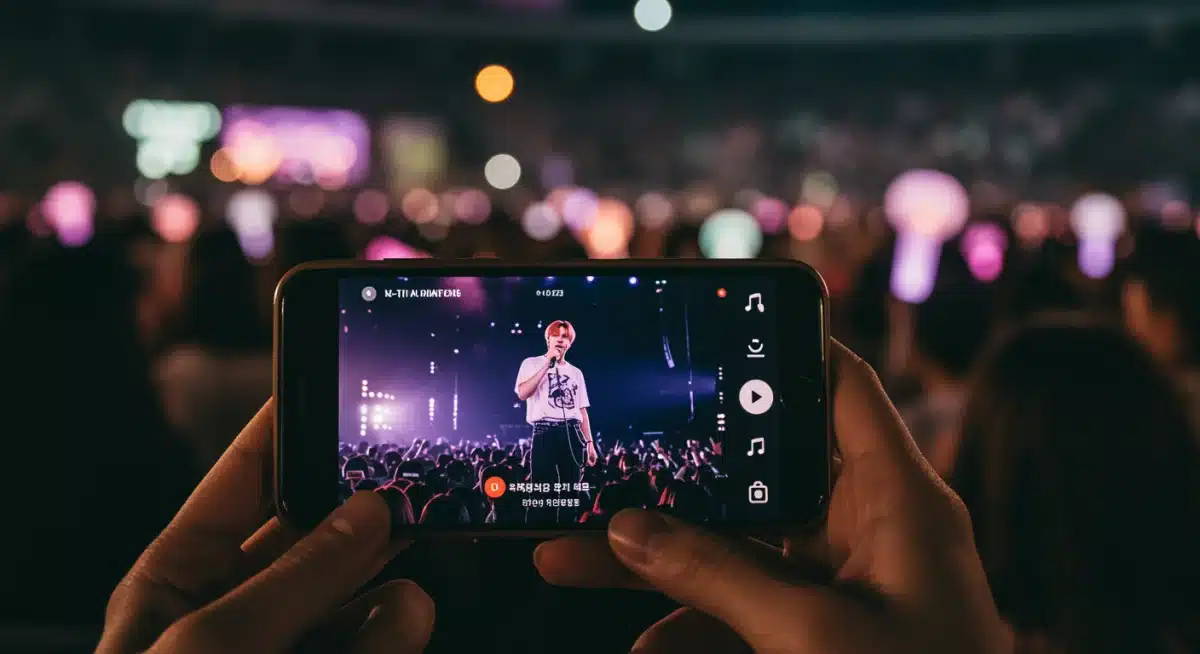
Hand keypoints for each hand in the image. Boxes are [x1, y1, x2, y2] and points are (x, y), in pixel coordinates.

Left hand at [98, 402, 434, 653]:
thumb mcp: (212, 644)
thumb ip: (294, 578)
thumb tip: (365, 514)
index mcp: (176, 587)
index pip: (237, 487)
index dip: (282, 433)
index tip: (330, 386)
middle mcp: (233, 617)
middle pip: (308, 537)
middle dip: (357, 502)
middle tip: (406, 467)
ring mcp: (285, 650)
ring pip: (351, 596)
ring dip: (389, 569)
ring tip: (421, 538)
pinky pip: (372, 643)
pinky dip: (395, 630)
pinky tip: (408, 616)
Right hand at [533, 341, 1010, 653]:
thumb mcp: (809, 635)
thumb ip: (716, 577)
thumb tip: (628, 529)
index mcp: (897, 499)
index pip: (840, 385)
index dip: (782, 346)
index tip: (706, 329)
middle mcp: (870, 530)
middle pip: (758, 473)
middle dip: (673, 479)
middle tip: (600, 463)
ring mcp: (846, 585)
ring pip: (737, 549)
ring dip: (659, 561)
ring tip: (568, 560)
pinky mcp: (823, 633)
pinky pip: (744, 610)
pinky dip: (693, 626)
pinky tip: (645, 648)